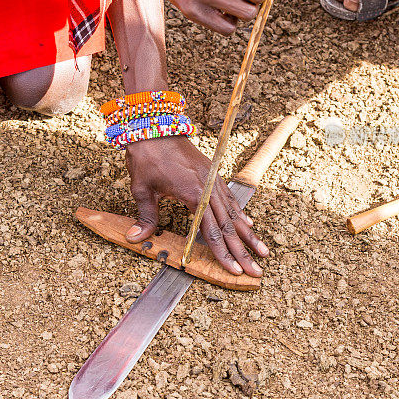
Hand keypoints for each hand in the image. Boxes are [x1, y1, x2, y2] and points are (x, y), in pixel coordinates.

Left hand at [123, 136, 268, 275]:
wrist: (154, 126)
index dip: (223, 254)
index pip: (211, 232)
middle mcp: (208, 189)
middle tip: (256, 272)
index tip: (234, 270)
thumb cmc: (148, 157)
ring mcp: (213, 182)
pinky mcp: (212, 176)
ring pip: (234, 214)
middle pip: (229, 227)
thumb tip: (136, 239)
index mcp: (193, 194)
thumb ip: (145, 217)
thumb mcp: (142, 189)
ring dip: (248, 235)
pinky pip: (230, 199)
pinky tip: (248, 225)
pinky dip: (240, 214)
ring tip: (262, 252)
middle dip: (243, 251)